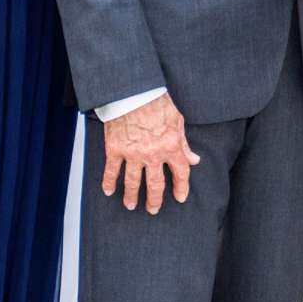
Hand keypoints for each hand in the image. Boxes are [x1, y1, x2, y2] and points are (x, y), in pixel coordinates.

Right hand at [103, 91, 199, 215]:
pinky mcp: (115, 149)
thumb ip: (184, 144)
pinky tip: (108, 191)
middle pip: (155, 185)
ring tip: (131, 205)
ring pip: (133, 182)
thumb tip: (193, 159)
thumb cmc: (157, 102)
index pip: (180, 173)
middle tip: (153, 210)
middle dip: (155, 200)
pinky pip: (112, 170)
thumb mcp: (177, 121)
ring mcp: (132, 154)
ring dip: (132, 196)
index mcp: (171, 147)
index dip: (181, 187)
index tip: (180, 197)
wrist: (133, 92)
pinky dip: (109, 182)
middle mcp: (153, 154)